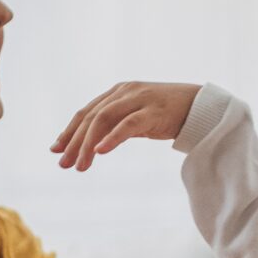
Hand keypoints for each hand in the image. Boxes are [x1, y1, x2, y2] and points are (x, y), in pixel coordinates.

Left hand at [51, 82, 201, 170]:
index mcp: (118, 92)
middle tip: (63, 164)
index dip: (69, 131)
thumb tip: (94, 145)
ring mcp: (139, 99)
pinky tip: (100, 151)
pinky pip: (128, 124)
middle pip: (90, 116)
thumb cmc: (168, 114)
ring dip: (88, 144)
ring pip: (104, 120)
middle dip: (74, 141)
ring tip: (80, 166)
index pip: (86, 112)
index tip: (55, 149)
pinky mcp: (153, 111)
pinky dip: (112, 137)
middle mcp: (124, 91)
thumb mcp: (136, 118)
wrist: (202, 107)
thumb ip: (116, 125)